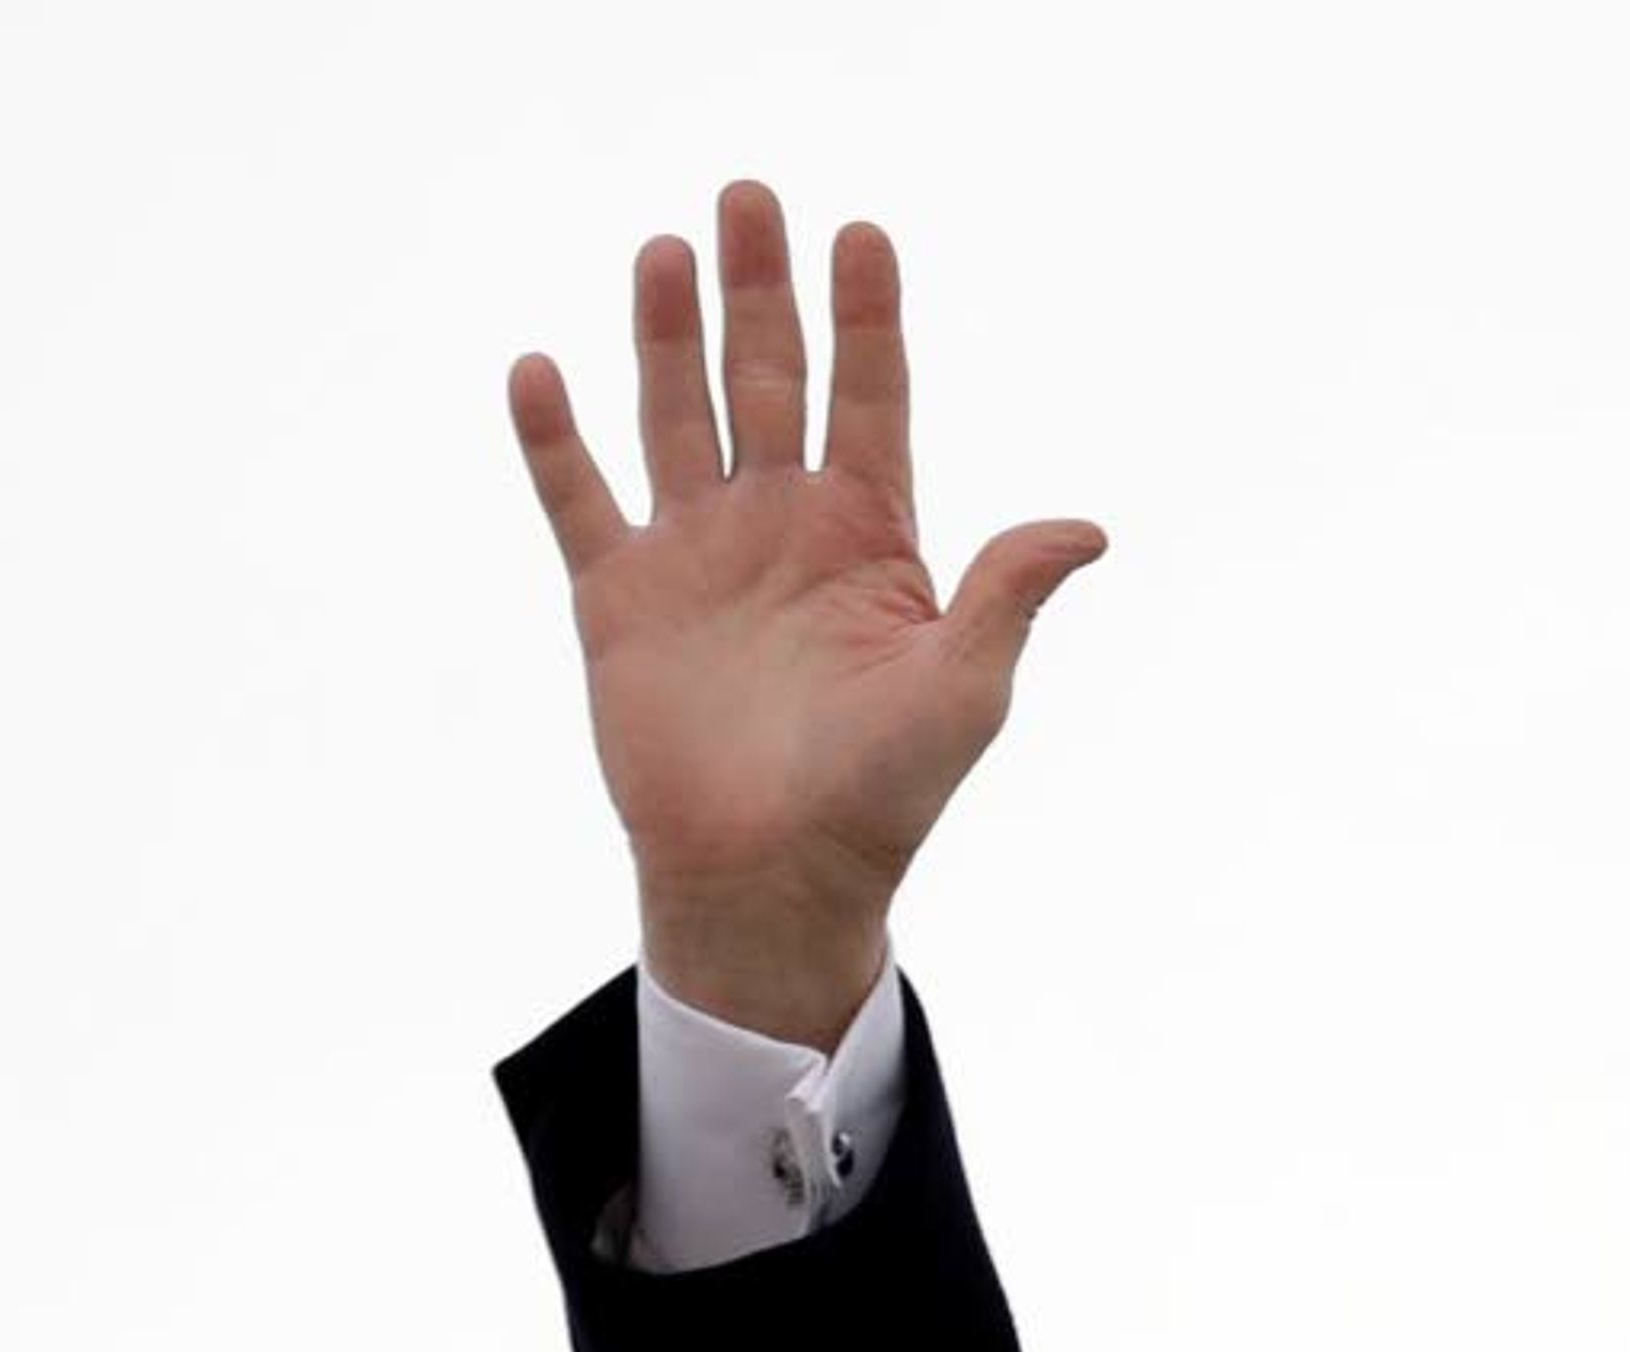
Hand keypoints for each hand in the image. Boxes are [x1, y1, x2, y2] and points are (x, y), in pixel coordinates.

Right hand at [506, 178, 1104, 1042]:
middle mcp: (782, 529)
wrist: (776, 877)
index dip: (867, 320)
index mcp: (869, 539)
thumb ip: (1007, 596)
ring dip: (667, 334)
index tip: (863, 234)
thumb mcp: (966, 690)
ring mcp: (699, 558)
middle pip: (770, 380)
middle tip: (750, 197)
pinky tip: (541, 368)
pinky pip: (579, 501)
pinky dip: (555, 439)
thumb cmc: (885, 795)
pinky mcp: (621, 601)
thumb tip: (1087, 528)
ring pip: (677, 415)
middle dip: (761, 292)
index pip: (871, 400)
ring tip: (666, 247)